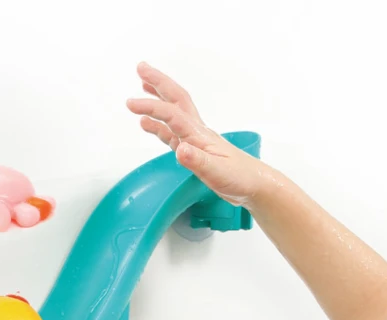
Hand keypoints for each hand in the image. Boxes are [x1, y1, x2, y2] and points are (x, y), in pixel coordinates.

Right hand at [127, 63, 265, 205]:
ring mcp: (194, 139)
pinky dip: (158, 125)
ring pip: (172, 112)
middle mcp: (196, 131)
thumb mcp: (217, 171)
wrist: (253, 184)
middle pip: (175, 99)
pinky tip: (147, 124)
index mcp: (199, 135)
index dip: (152, 107)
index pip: (172, 115)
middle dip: (158, 83)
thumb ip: (197, 160)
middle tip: (140, 68)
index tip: (133, 104)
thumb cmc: (239, 177)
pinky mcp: (193, 150)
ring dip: (157, 98)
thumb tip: (179, 149)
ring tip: (142, 86)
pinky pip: (171, 133)